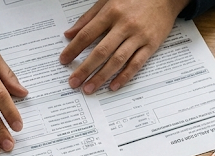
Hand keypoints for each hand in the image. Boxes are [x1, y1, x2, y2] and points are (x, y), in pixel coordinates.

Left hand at [60, 0, 189, 92]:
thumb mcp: (107, 1)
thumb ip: (87, 18)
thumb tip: (69, 34)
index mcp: (111, 13)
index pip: (87, 34)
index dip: (73, 49)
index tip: (63, 61)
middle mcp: (124, 25)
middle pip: (101, 51)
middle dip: (85, 69)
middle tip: (73, 82)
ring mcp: (139, 36)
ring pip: (117, 60)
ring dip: (102, 76)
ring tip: (89, 88)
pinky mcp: (151, 45)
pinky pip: (136, 64)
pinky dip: (124, 76)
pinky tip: (113, 86)